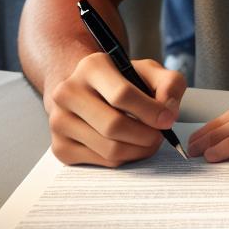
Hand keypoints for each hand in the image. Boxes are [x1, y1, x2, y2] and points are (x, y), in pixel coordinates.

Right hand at [46, 53, 186, 166]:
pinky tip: (130, 146)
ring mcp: (59, 121)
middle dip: (145, 135)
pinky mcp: (59, 147)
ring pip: (108, 148)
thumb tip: (168, 111)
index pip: (122, 94)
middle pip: (113, 125)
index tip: (168, 120)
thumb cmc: (123, 81)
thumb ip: (169, 83)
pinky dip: (123, 159)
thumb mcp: (149, 71)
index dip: (150, 111)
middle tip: (160, 136)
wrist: (88, 92)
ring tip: (149, 141)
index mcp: (91, 66)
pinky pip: (101, 162)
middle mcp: (68, 92)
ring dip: (138, 150)